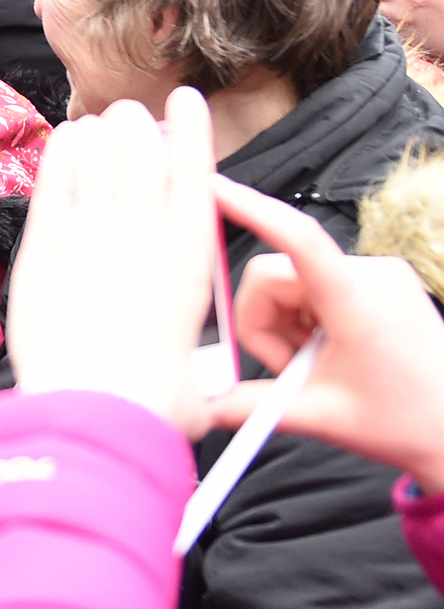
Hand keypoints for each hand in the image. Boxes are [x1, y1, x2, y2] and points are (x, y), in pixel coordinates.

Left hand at [5, 88, 217, 437]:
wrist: (98, 404)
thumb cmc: (151, 401)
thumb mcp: (195, 377)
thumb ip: (192, 366)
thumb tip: (192, 390)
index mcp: (192, 259)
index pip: (195, 174)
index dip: (189, 132)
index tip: (185, 102)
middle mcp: (145, 235)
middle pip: (140, 159)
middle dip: (134, 129)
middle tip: (126, 116)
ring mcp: (93, 236)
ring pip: (98, 164)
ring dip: (99, 137)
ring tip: (97, 122)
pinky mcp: (45, 248)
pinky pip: (55, 187)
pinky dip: (62, 157)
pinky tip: (66, 139)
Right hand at [209, 175, 443, 493]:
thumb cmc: (405, 420)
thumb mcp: (319, 417)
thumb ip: (251, 407)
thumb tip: (203, 406)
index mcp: (358, 302)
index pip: (297, 239)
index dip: (251, 210)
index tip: (214, 188)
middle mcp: (371, 274)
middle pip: (275, 275)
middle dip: (266, 322)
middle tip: (288, 367)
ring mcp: (379, 274)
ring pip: (290, 282)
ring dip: (286, 325)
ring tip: (315, 364)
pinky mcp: (381, 280)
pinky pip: (315, 285)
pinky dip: (306, 319)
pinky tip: (329, 351)